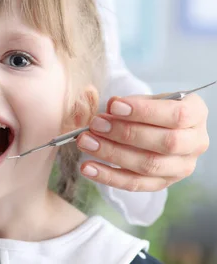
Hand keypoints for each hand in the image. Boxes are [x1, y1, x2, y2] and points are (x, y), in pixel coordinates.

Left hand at [76, 93, 208, 191]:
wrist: (159, 127)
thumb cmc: (152, 109)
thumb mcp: (146, 99)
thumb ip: (131, 101)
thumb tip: (114, 105)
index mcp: (196, 115)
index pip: (177, 115)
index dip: (144, 112)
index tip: (114, 107)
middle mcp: (195, 143)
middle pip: (165, 143)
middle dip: (125, 133)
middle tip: (95, 124)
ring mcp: (182, 167)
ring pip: (149, 165)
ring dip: (112, 154)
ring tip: (86, 142)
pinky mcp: (163, 183)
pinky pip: (135, 184)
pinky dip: (108, 176)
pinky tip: (87, 168)